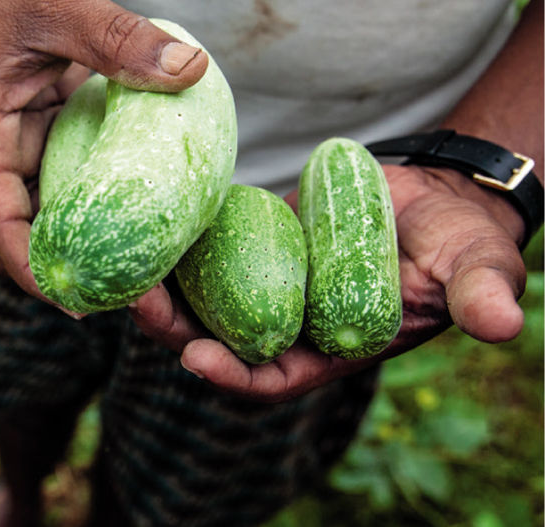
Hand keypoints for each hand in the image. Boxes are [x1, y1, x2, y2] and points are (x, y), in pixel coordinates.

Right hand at [0, 0, 208, 298]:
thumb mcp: (63, 4)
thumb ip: (119, 38)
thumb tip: (190, 72)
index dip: (31, 268)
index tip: (76, 304)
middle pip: (28, 226)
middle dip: (75, 269)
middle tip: (136, 302)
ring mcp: (25, 135)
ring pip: (55, 205)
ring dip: (94, 239)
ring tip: (149, 277)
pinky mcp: (50, 121)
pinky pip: (76, 171)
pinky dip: (106, 198)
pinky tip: (149, 220)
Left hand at [130, 165, 529, 401]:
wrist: (434, 198)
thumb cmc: (458, 240)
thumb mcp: (477, 265)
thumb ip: (480, 293)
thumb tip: (503, 324)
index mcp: (329, 349)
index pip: (272, 377)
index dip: (234, 374)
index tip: (197, 358)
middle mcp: (287, 324)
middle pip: (218, 340)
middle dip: (174, 329)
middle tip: (139, 302)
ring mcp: (263, 286)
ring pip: (199, 300)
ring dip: (162, 289)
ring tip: (126, 266)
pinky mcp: (249, 247)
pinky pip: (203, 255)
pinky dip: (175, 248)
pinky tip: (144, 226)